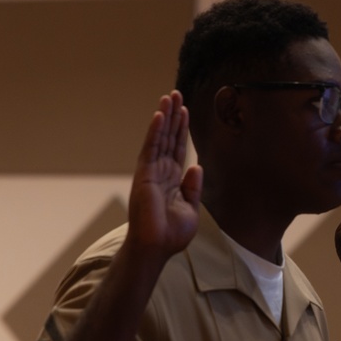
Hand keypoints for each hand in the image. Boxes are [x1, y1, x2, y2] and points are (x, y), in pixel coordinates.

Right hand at [126, 92, 202, 258]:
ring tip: (169, 96)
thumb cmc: (171, 234)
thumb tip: (197, 166)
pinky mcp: (144, 174)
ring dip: (164, 117)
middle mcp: (160, 172)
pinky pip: (150, 148)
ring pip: (159, 138)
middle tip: (176, 94)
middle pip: (168, 138)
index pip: (178, 149)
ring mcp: (151, 171)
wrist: (156, 246)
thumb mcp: (191, 209)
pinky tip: (160, 115)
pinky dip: (155, 131)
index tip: (185, 111)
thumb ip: (193, 187)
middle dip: (173, 116)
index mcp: (172, 180)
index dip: (182, 130)